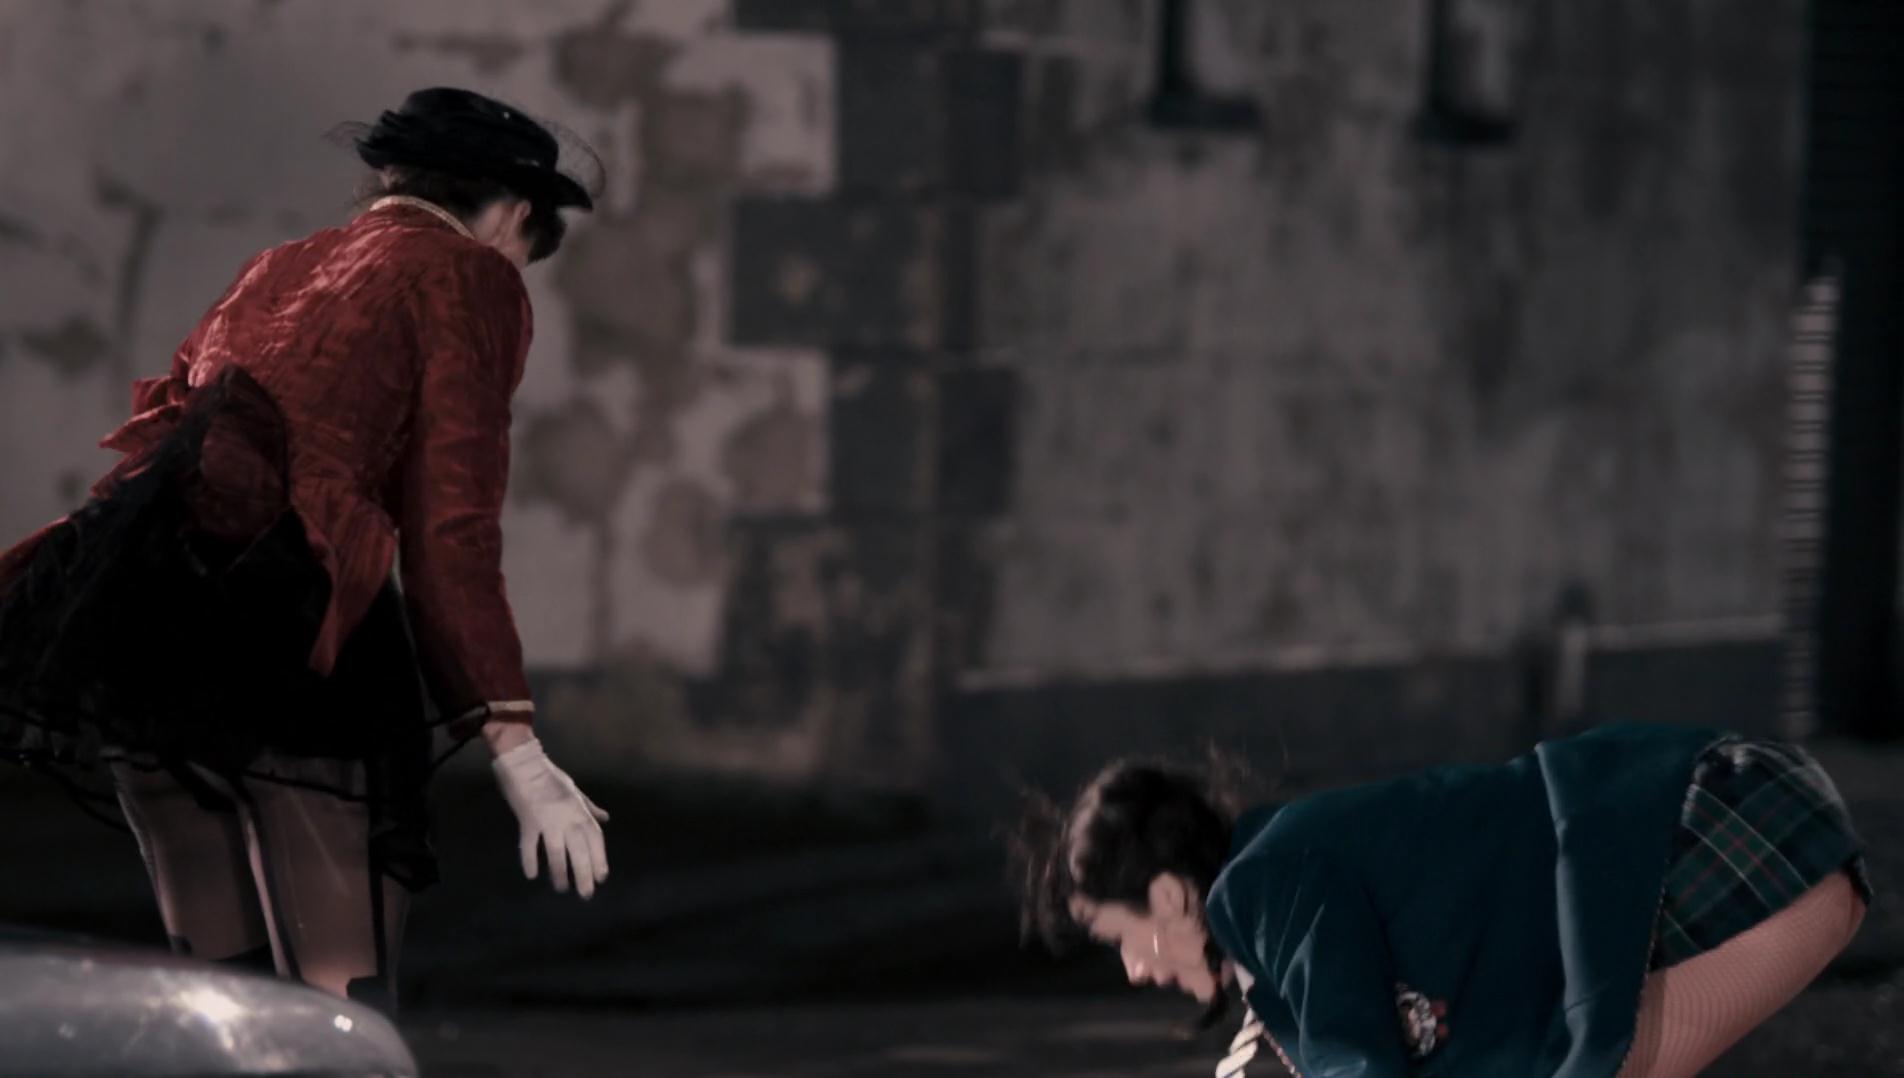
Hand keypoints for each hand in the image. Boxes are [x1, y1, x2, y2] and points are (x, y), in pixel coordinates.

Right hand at [490, 737, 609, 897]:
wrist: (523, 763)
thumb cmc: (550, 776)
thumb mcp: (575, 790)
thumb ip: (589, 807)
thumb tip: (605, 819)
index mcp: (579, 810)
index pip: (594, 838)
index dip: (599, 858)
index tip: (601, 877)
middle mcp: (567, 818)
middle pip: (579, 850)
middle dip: (584, 873)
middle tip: (586, 894)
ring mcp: (547, 821)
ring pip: (557, 852)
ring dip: (560, 873)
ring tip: (562, 888)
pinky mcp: (527, 822)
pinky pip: (530, 845)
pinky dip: (530, 860)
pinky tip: (531, 875)